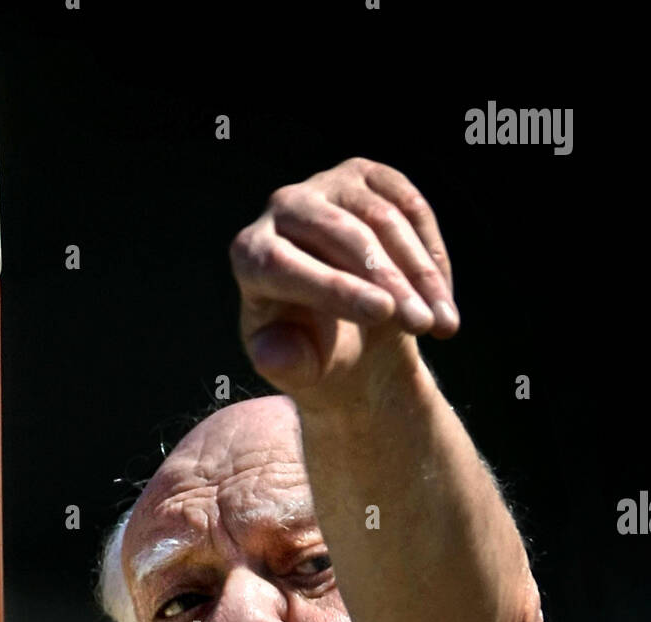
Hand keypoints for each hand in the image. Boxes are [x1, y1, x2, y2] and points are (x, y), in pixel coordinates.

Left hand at [229, 156, 458, 403]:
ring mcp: (327, 185)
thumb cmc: (315, 353)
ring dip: (421, 273)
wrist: (346, 330)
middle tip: (422, 324)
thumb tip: (274, 355)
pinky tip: (442, 300)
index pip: (284, 265)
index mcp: (250, 256)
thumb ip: (284, 365)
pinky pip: (411, 208)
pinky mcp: (369, 178)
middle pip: (340, 234)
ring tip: (443, 325)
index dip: (335, 287)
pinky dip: (433, 256)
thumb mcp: (298, 371)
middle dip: (388, 279)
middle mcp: (282, 208)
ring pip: (384, 218)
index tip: (382, 313)